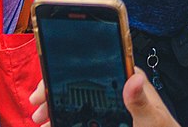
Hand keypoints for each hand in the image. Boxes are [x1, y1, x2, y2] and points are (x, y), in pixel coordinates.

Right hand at [30, 72, 176, 126]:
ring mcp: (107, 103)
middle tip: (37, 104)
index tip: (47, 81)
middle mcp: (114, 88)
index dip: (66, 70)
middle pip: (78, 83)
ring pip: (75, 100)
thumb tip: (134, 78)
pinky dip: (64, 119)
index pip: (92, 66)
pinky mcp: (103, 118)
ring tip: (41, 119)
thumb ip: (140, 100)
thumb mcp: (150, 117)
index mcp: (125, 78)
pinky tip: (53, 124)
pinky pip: (80, 115)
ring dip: (55, 107)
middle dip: (54, 92)